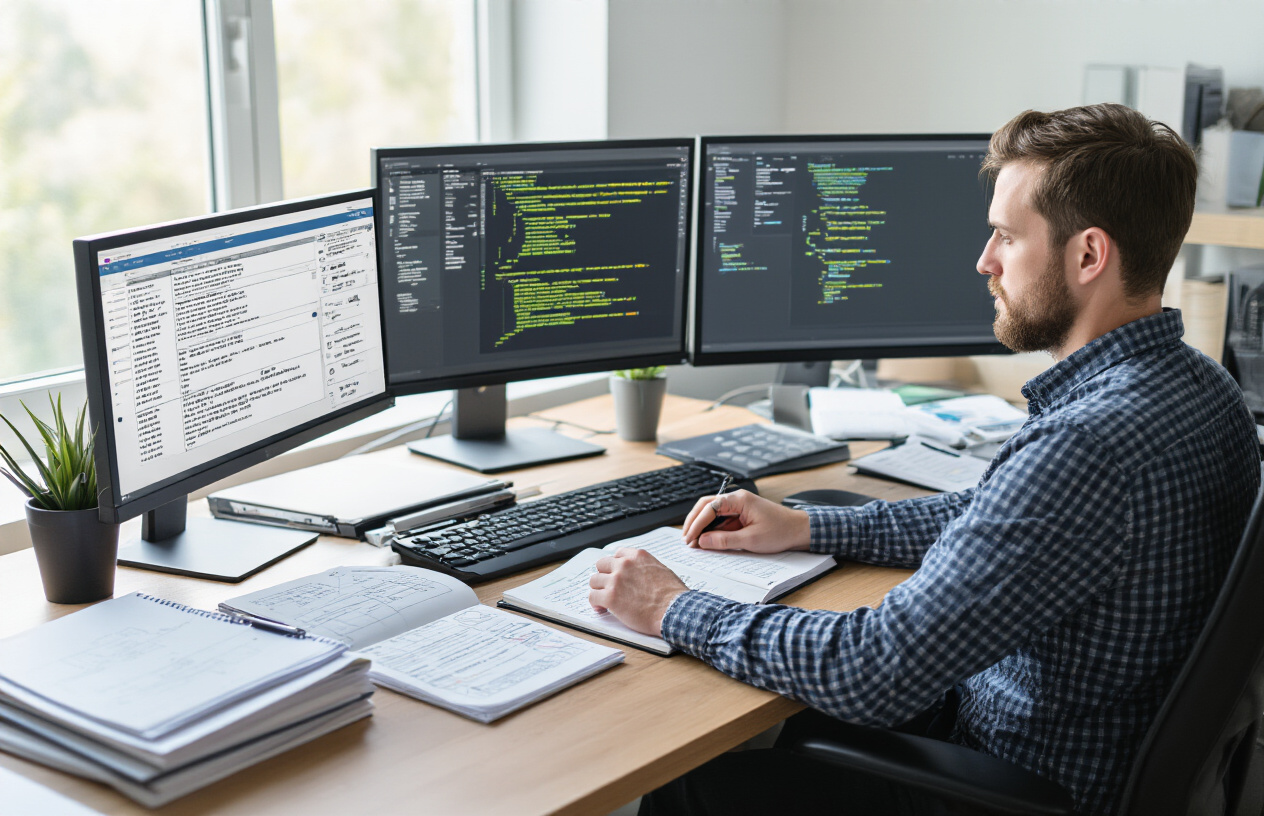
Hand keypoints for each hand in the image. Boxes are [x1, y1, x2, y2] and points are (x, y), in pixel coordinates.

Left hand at [588, 548, 687, 636]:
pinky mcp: (610, 597)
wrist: (674, 610)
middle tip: (608, 587)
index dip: (615, 566)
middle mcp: (624, 565)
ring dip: (599, 590)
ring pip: (594, 580)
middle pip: (602, 565)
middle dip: (605, 576)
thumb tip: (639, 574)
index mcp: (638, 556)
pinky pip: (593, 597)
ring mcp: (616, 580)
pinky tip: (602, 609)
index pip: (617, 554)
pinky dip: (596, 604)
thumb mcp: (661, 570)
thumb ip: (645, 568)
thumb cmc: (672, 595)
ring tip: (604, 600)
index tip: (616, 574)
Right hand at [680, 489, 810, 552]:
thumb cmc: (780, 531)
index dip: (696, 523)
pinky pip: (721, 521)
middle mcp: (736, 500)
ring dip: (702, 527)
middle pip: (706, 506)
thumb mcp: (751, 540)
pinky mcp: (741, 516)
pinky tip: (706, 541)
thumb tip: (702, 541)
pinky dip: (712, 530)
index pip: (709, 507)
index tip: (690, 538)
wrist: (799, 530)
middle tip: (686, 539)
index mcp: (739, 500)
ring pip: (712, 514)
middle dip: (694, 522)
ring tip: (693, 543)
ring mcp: (738, 507)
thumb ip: (724, 540)